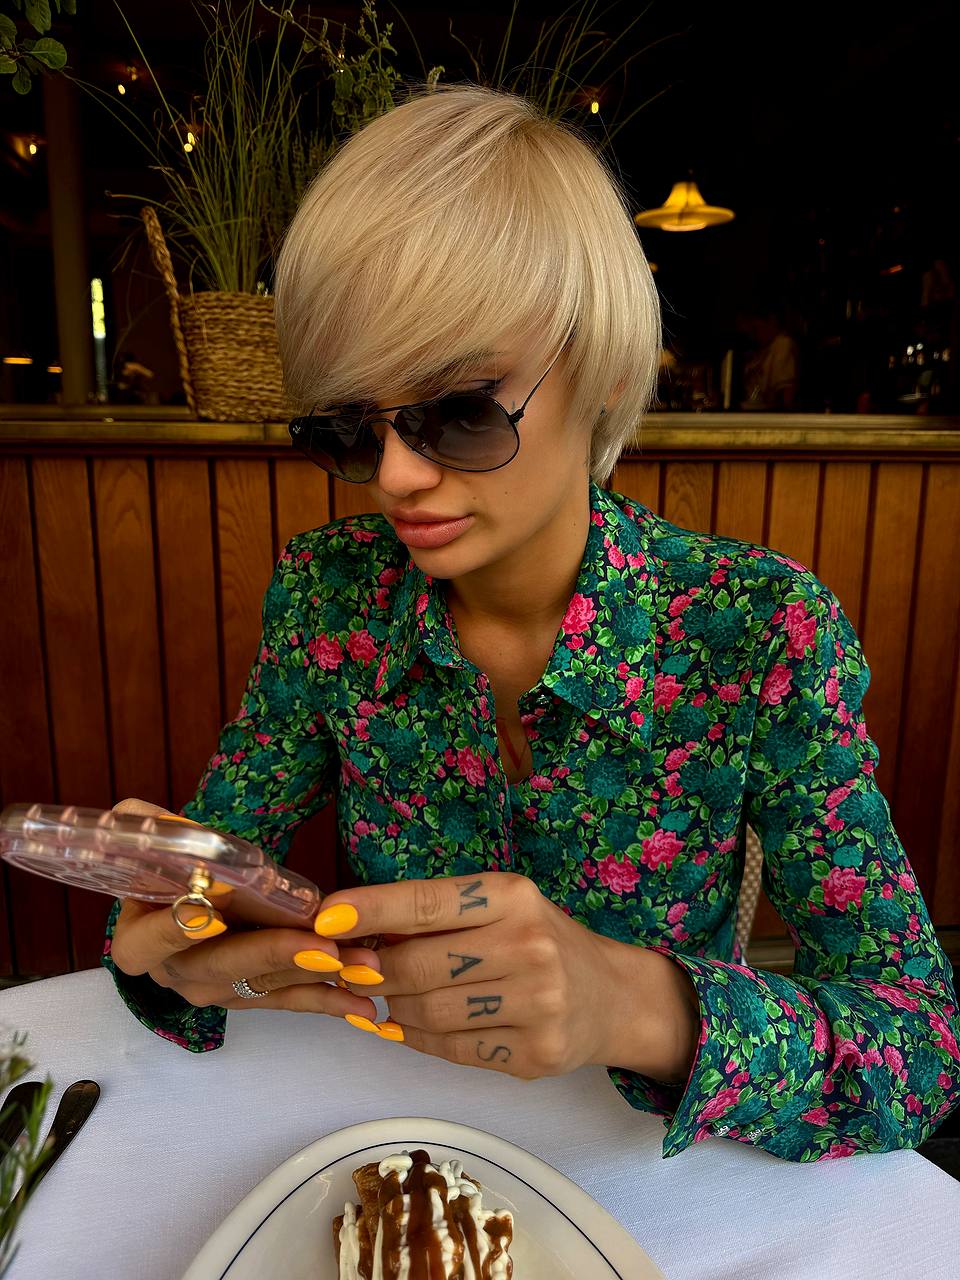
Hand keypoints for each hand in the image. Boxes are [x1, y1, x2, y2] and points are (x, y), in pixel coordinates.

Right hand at [108, 798, 380, 1020]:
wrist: (197, 895)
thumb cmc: (177, 866)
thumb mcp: (157, 842)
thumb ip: (149, 829)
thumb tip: (146, 818)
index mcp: (138, 940)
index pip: (149, 943)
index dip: (178, 931)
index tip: (211, 916)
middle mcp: (175, 974)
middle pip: (221, 970)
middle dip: (274, 956)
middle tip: (319, 946)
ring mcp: (216, 992)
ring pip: (263, 987)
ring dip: (315, 976)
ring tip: (359, 964)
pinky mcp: (253, 998)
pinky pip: (290, 1001)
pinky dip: (330, 999)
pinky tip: (365, 1002)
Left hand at [321, 872, 698, 1080]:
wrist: (610, 997)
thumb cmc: (537, 940)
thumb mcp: (499, 907)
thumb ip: (436, 916)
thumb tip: (352, 932)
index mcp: (513, 896)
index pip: (426, 902)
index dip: (370, 910)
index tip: (324, 919)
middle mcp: (529, 945)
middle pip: (416, 964)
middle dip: (369, 970)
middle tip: (347, 970)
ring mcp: (536, 1004)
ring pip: (427, 1012)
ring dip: (391, 1007)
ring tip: (386, 996)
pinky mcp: (534, 1054)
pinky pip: (449, 1049)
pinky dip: (417, 1038)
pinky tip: (411, 1024)